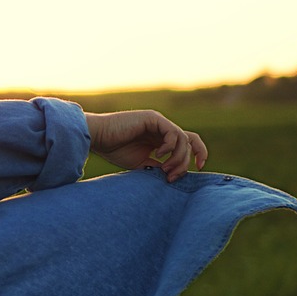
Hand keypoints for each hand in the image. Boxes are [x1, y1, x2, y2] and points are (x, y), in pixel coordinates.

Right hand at [84, 110, 207, 181]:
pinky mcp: (154, 119)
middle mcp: (162, 129)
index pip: (187, 143)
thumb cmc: (114, 150)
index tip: (198, 169)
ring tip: (164, 169)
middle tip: (172, 177)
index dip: (198, 154)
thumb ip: (159, 167)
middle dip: (186, 162)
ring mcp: (159, 122)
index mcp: (160, 138)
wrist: (98, 138)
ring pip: (183, 139)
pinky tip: (158, 155)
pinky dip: (170, 146)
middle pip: (190, 142)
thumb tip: (174, 175)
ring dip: (178, 158)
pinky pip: (173, 132)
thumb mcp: (141, 163)